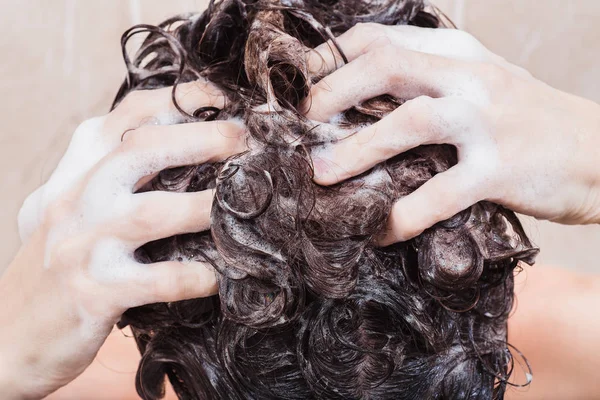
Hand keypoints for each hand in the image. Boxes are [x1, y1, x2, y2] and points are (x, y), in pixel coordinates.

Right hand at [0, 82, 238, 398]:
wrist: (6, 333)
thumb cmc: (55, 262)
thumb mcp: (71, 204)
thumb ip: (112, 173)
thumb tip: (184, 143)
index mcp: (76, 170)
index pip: (127, 115)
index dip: (180, 98)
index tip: (224, 96)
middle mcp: (75, 198)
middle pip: (142, 149)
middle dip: (203, 138)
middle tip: (248, 141)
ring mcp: (82, 245)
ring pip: (153, 213)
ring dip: (207, 207)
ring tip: (246, 208)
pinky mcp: (95, 293)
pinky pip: (161, 279)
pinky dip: (199, 276)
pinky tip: (221, 275)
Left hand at [303, 23, 599, 243]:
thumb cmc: (528, 120)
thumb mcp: (480, 81)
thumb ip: (429, 81)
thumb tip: (359, 100)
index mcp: (458, 53)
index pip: (380, 39)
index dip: (331, 58)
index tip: (301, 84)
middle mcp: (469, 78)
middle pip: (385, 66)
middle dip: (331, 94)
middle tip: (299, 126)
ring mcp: (486, 121)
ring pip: (406, 123)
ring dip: (356, 151)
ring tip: (319, 176)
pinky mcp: (500, 170)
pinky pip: (438, 195)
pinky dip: (402, 215)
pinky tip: (379, 232)